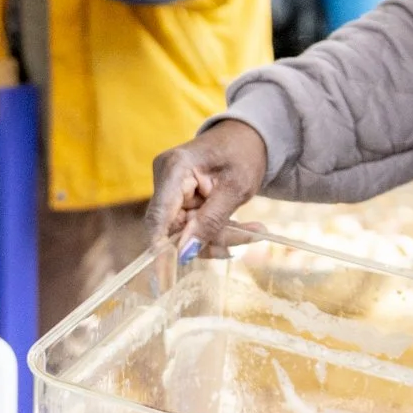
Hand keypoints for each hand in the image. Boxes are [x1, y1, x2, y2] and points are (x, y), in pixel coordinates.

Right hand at [146, 120, 268, 255]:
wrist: (248, 135)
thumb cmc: (244, 153)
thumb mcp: (236, 188)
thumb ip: (211, 221)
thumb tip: (185, 254)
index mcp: (175, 168)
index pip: (159, 216)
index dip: (160, 249)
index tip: (166, 277)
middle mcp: (165, 178)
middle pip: (175, 229)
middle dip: (211, 240)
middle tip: (249, 237)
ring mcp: (170, 189)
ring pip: (186, 232)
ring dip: (219, 237)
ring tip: (253, 230)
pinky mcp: (179, 199)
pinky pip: (191, 226)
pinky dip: (215, 231)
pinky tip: (240, 227)